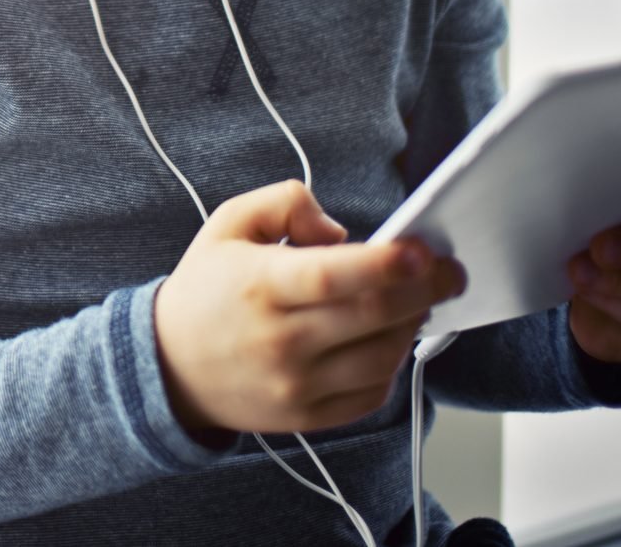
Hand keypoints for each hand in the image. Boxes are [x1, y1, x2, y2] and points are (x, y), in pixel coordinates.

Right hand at [153, 180, 467, 440]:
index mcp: (260, 285)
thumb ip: (284, 203)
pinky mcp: (308, 416)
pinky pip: (372, 394)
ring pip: (381, 358)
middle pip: (371, 317)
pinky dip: (392, 364)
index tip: (423, 251)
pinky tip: (387, 338)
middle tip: (449, 272)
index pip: (332, 277)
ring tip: (415, 302)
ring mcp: (296, 384)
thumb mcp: (228, 224)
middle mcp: (280, 340)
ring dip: (411, 326)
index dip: (384, 264)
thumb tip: (341, 231)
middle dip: (425, 291)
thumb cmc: (206, 289)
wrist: (171, 366)